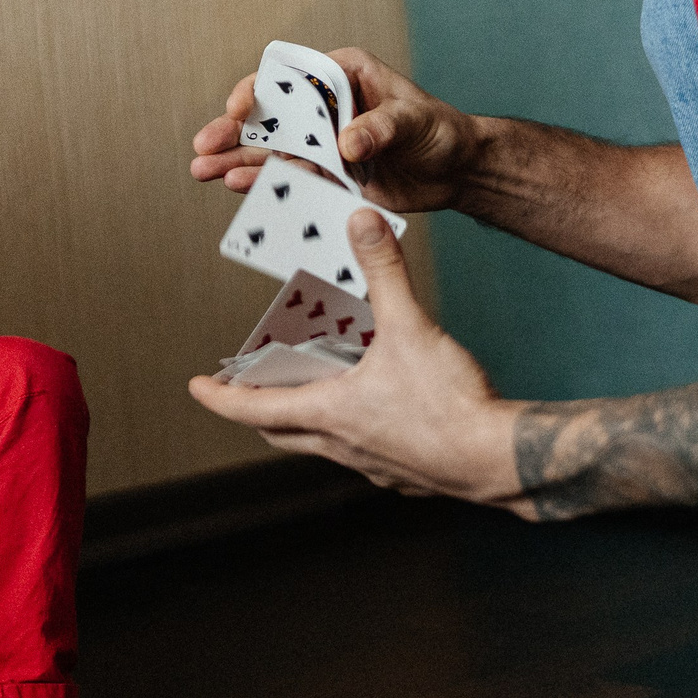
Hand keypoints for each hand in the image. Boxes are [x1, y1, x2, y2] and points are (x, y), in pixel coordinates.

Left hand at [186, 208, 535, 515]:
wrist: (500, 459)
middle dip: (259, 409)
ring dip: (309, 417)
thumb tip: (360, 224)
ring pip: (322, 443)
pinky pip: (364, 452)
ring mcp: (373, 465)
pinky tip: (380, 407)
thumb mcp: (410, 327)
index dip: (220, 397)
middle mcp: (342, 446)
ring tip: (318, 384)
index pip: (252, 410)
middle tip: (249, 388)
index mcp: (330, 413)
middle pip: (281, 432)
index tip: (197, 387)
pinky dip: (355, 429)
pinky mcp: (405, 473)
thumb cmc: (450, 405)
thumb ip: (383, 271)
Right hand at [188, 47, 481, 215]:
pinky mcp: (326, 174)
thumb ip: (380, 128)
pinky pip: (290, 179)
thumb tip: (346, 143)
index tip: (238, 108)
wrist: (456, 169)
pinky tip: (238, 189)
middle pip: (270, 115)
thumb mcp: (414, 122)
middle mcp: (324, 106)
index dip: (259, 90)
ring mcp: (322, 141)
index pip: (291, 76)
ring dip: (237, 160)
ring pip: (271, 149)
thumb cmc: (439, 131)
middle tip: (203, 146)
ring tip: (202, 171)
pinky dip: (264, 184)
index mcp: (341, 74)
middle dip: (233, 130)